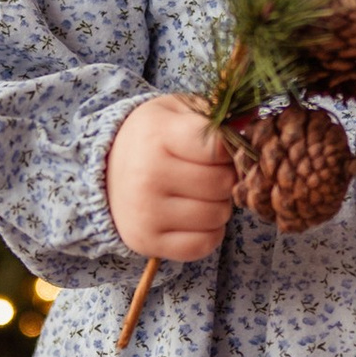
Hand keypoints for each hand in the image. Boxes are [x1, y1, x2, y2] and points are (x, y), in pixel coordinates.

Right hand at [105, 94, 237, 260]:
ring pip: (217, 216)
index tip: (220, 147)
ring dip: (219, 205)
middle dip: (226, 177)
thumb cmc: (152, 137)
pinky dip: (208, 232)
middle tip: (210, 171)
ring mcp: (145, 212)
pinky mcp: (146, 241)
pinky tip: (194, 216)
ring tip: (199, 192)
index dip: (229, 147)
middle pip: (221, 183)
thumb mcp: (177, 111)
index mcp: (156, 135)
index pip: (219, 146)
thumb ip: (214, 116)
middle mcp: (147, 175)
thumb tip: (249, 128)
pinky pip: (203, 244)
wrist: (105, 169)